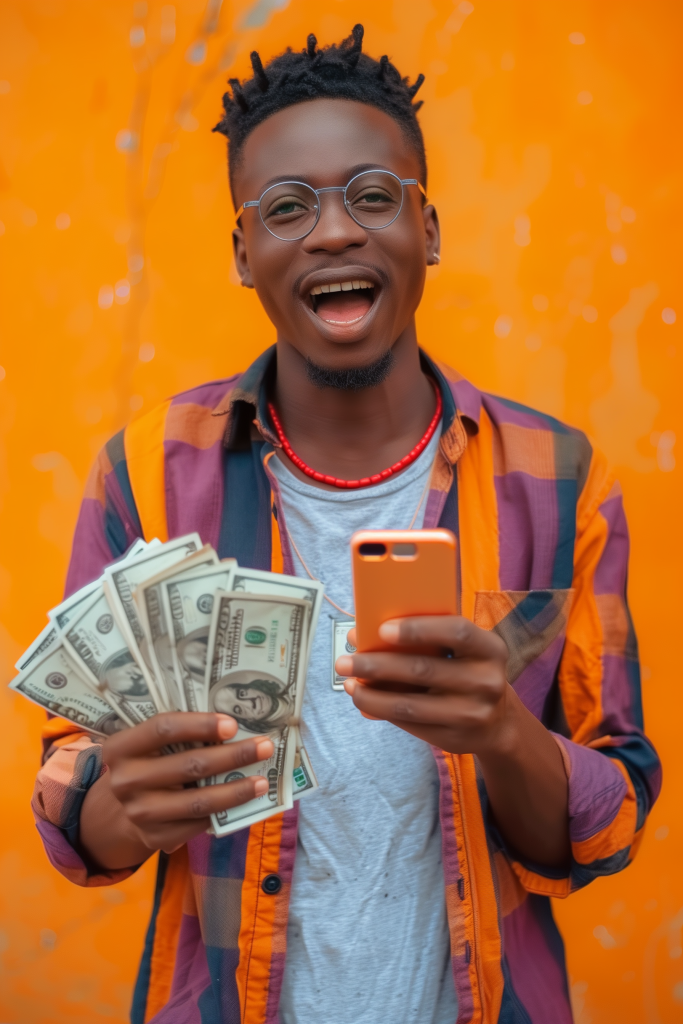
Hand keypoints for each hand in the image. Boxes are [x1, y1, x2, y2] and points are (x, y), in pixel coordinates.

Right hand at [80, 712, 272, 868]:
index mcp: (121, 748)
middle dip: (232, 755)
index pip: (163, 729)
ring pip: (198, 801)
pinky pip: (198, 823)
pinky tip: (245, 801)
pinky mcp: (155, 838)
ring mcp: (139, 813)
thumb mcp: (149, 745)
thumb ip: (179, 735)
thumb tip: (234, 727)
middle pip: (189, 765)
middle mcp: (125, 781)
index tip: (232, 724)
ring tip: (262, 780)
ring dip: (236, 790)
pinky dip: (225, 812)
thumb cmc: (147, 764)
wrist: (119, 811)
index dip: (200, 725)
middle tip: (264, 747)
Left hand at [335, 616, 510, 757]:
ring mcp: (472, 714)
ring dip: (371, 695)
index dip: (419, 628)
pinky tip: (364, 700)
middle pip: (423, 670)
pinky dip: (382, 711)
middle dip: (377, 665)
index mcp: (490, 649)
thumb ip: (425, 639)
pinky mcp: (454, 739)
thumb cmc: (468, 672)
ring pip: (410, 705)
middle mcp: (486, 681)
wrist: (498, 722)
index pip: (456, 631)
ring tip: (348, 683)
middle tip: (346, 660)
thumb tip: (363, 635)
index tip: (382, 628)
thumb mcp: (463, 651)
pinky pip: (410, 724)